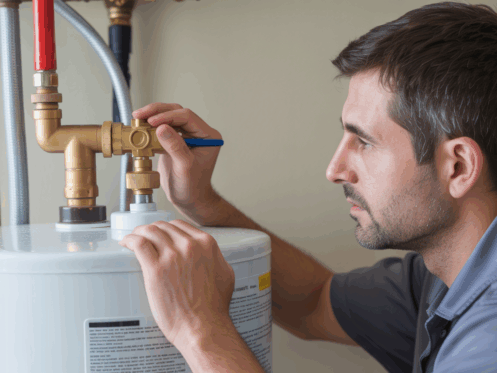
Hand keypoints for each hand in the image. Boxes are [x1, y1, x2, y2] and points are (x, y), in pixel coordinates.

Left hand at [118, 219, 235, 349]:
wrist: (203, 326)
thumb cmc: (214, 307)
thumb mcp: (225, 273)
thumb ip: (215, 258)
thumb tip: (208, 255)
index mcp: (206, 244)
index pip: (180, 226)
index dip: (167, 228)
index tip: (161, 233)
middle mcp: (189, 246)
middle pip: (164, 226)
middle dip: (153, 229)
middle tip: (145, 236)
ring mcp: (172, 256)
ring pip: (150, 231)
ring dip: (140, 232)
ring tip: (133, 237)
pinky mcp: (155, 269)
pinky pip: (138, 244)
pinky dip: (130, 240)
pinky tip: (126, 243)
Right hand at [132, 103, 222, 222]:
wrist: (189, 200)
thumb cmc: (193, 187)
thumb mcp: (185, 167)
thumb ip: (175, 147)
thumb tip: (162, 128)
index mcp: (208, 136)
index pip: (187, 117)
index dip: (168, 116)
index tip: (152, 122)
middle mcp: (198, 133)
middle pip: (177, 112)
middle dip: (157, 112)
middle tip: (140, 115)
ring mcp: (186, 136)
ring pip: (168, 117)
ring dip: (152, 117)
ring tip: (137, 118)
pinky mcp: (174, 141)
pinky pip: (162, 129)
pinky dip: (150, 128)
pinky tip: (140, 128)